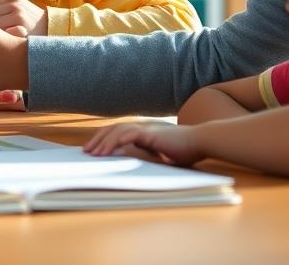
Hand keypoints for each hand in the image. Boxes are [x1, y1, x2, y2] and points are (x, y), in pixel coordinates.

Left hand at [0, 0, 46, 36]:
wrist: (54, 30)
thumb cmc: (32, 24)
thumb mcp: (19, 10)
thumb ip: (3, 10)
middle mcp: (15, 4)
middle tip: (3, 34)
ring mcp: (19, 14)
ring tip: (9, 36)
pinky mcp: (22, 26)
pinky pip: (2, 32)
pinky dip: (5, 37)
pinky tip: (13, 39)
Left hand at [83, 122, 204, 165]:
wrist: (202, 141)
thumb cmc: (186, 149)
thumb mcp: (162, 154)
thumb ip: (148, 155)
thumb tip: (133, 162)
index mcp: (144, 130)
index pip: (118, 131)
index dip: (105, 138)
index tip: (94, 149)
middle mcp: (143, 126)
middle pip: (113, 129)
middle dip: (98, 139)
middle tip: (86, 151)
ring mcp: (147, 128)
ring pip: (118, 131)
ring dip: (104, 142)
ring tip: (94, 153)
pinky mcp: (152, 133)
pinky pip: (131, 135)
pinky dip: (118, 141)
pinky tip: (109, 149)